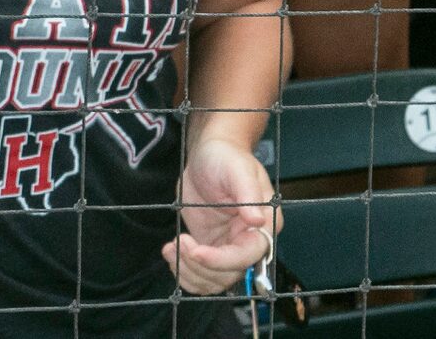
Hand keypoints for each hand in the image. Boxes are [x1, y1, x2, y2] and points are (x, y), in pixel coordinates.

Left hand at [164, 140, 276, 295]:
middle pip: (229, 274)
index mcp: (265, 224)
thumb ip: (248, 193)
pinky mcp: (209, 248)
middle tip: (181, 242)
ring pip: (212, 281)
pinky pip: (199, 275)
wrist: (208, 154)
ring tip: (171, 248)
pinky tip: (171, 251)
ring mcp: (227, 247)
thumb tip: (258, 220)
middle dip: (201, 266)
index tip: (197, 251)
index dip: (222, 260)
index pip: (248, 255)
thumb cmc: (226, 156)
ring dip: (189, 273)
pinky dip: (183, 272)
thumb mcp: (237, 169)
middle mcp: (248, 241)